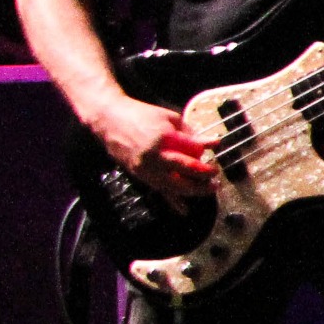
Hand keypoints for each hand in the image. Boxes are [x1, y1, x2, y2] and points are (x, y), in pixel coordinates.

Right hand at [91, 95, 215, 203]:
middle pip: (184, 171)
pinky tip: (184, 209)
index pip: (191, 151)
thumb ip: (190, 132)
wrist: (108, 119)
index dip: (206, 153)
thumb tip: (211, 143)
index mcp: (162, 138)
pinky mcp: (138, 174)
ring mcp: (144, 167)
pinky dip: (172, 201)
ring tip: (208, 189)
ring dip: (193, 190)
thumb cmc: (140, 114)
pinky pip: (158, 190)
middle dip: (203, 177)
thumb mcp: (169, 117)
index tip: (216, 156)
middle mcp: (153, 156)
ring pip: (173, 185)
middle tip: (215, 177)